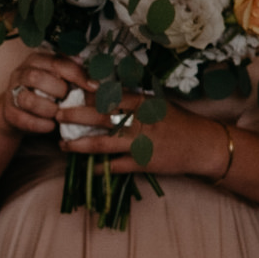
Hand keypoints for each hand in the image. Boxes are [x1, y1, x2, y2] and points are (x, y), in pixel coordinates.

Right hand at [0, 55, 94, 138]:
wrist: (21, 112)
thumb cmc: (46, 92)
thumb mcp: (59, 77)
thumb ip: (71, 70)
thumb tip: (87, 65)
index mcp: (36, 60)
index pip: (56, 62)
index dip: (76, 74)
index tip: (93, 86)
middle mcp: (20, 74)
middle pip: (35, 77)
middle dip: (57, 90)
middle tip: (67, 99)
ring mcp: (12, 93)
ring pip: (27, 99)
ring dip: (48, 109)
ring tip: (58, 113)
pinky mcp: (9, 113)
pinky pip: (24, 119)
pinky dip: (41, 125)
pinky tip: (50, 125)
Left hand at [61, 93, 234, 178]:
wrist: (201, 145)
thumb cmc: (178, 121)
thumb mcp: (156, 103)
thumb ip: (131, 99)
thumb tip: (103, 91)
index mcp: (142, 103)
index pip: (109, 95)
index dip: (87, 92)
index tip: (69, 89)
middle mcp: (138, 122)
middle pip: (99, 117)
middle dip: (74, 116)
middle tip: (56, 114)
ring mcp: (139, 144)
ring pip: (101, 144)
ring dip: (78, 145)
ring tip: (62, 145)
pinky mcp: (141, 163)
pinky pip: (113, 166)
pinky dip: (97, 167)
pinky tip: (84, 167)